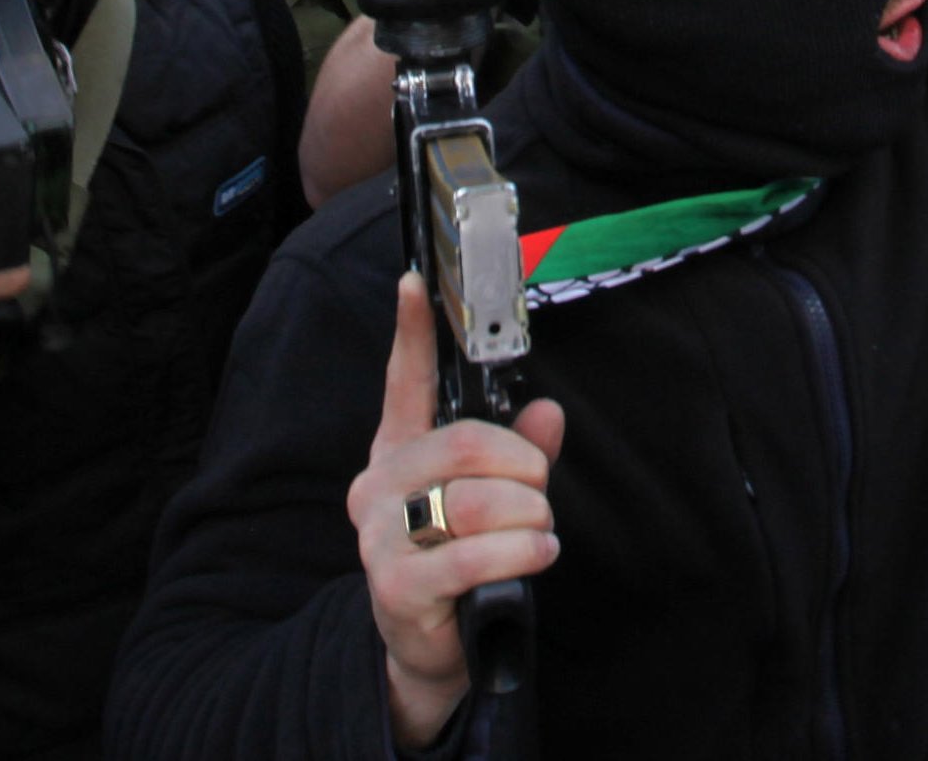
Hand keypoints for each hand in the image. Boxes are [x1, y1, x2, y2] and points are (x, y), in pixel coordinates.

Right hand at [348, 272, 564, 748]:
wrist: (428, 646)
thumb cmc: (461, 556)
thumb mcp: (492, 498)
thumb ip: (519, 451)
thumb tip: (549, 412)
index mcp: (398, 451)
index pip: (402, 381)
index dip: (411, 330)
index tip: (414, 281)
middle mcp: (378, 486)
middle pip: (464, 443)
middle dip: (522, 465)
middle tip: (539, 488)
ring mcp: (381, 536)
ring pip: (475, 499)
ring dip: (528, 514)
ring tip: (537, 531)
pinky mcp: (397, 585)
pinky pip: (472, 555)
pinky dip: (521, 550)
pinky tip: (536, 553)